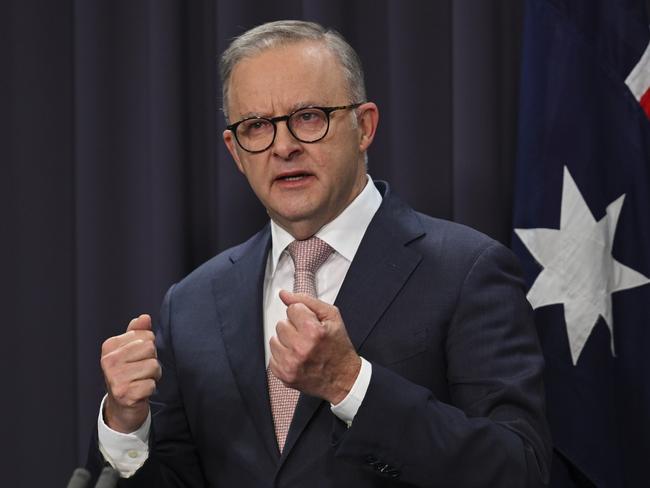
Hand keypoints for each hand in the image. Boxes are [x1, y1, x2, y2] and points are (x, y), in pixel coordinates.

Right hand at [100, 314, 160, 432]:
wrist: (122, 406)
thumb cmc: (129, 374)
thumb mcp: (131, 350)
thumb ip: (138, 332)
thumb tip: (144, 317)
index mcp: (110, 346)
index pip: (147, 335)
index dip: (149, 347)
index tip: (138, 358)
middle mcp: (109, 360)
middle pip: (150, 348)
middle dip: (152, 360)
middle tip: (141, 371)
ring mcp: (115, 378)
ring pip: (153, 366)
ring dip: (153, 376)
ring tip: (141, 381)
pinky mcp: (124, 394)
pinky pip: (152, 384)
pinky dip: (150, 389)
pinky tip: (140, 392)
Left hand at [269, 290, 360, 403]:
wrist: (344, 378)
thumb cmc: (338, 346)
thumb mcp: (331, 317)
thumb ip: (307, 301)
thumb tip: (283, 294)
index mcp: (313, 331)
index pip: (292, 309)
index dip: (303, 315)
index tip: (312, 324)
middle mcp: (300, 348)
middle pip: (281, 324)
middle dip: (294, 328)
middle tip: (308, 338)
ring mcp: (290, 364)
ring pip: (274, 340)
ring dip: (286, 342)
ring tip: (302, 348)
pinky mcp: (284, 375)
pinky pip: (272, 357)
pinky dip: (283, 356)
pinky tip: (297, 359)